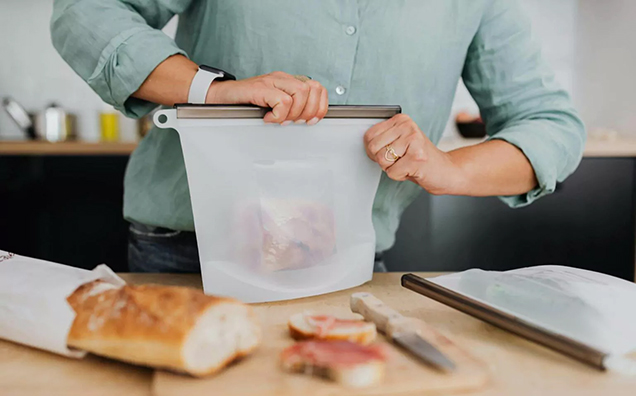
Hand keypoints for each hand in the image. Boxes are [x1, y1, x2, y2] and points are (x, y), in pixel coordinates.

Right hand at [207, 71, 328, 124]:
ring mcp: (271, 81)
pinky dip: (279, 114)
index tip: (312, 120)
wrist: (220, 97)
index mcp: (288, 81)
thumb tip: (308, 121)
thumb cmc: (246, 103)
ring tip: (281, 119)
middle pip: (312, 89)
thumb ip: (291, 109)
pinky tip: (268, 118)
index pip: (318, 88)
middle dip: (309, 111)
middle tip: (295, 122)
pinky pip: (282, 100)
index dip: (320, 106)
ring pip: (300, 92)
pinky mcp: (260, 88)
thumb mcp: (273, 105)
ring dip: (294, 112)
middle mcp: (282, 78)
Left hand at [363, 114, 465, 194]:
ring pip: (382, 161)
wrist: (446, 171)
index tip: (390, 151)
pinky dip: (400, 176)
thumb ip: (382, 139)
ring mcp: (413, 140)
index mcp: (401, 120)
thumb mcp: (400, 142)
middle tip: (400, 159)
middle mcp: (408, 126)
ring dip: (393, 168)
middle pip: (373, 148)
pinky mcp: (417, 157)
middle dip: (383, 160)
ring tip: (407, 163)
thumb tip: (365, 143)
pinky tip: (413, 169)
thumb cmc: (420, 158)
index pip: (369, 136)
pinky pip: (392, 172)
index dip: (375, 150)